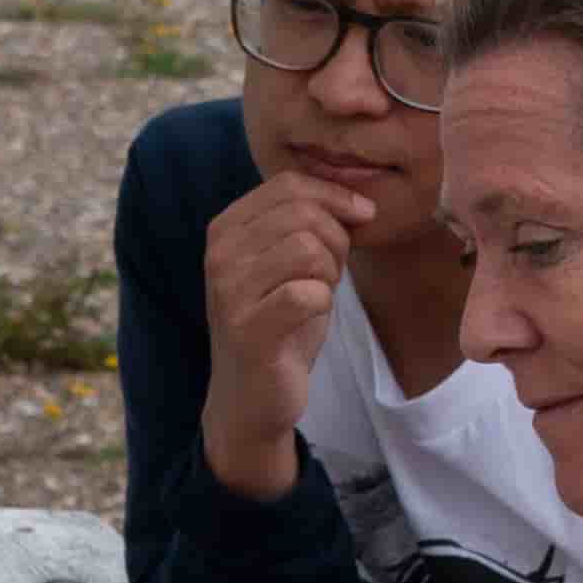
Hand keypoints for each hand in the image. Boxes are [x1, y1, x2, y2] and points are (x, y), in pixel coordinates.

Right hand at [198, 166, 367, 500]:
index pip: (288, 184)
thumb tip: (359, 202)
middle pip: (302, 213)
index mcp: (225, 229)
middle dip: (337, 239)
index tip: (362, 217)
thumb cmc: (277, 325)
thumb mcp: (286, 263)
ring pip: (308, 248)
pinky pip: (308, 292)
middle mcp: (219, 254)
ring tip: (318, 294)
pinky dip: (323, 303)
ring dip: (330, 272)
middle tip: (333, 272)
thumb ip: (307, 224)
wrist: (250, 398)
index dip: (335, 195)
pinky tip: (310, 317)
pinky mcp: (249, 329)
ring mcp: (229, 292)